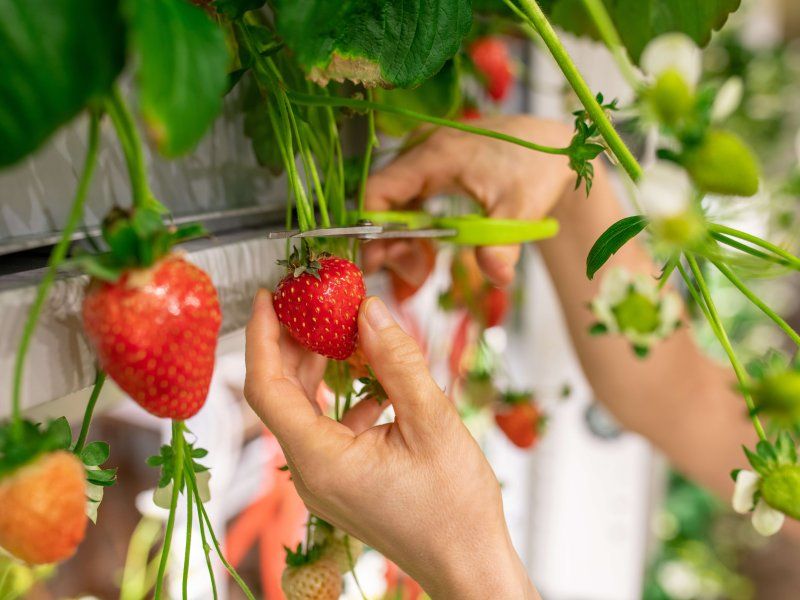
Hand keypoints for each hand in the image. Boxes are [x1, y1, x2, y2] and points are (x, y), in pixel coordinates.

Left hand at [245, 291, 537, 598]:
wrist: (469, 565)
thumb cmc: (455, 507)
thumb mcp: (433, 422)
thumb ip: (397, 362)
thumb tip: (369, 310)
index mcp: (321, 460)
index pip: (267, 388)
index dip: (262, 337)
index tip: (267, 297)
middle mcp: (311, 473)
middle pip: (282, 396)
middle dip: (292, 344)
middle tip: (310, 301)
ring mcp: (325, 480)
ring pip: (304, 411)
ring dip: (318, 368)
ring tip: (340, 328)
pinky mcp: (342, 482)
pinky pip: (328, 429)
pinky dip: (343, 396)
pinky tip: (374, 379)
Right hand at [363, 115, 573, 286]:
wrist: (554, 146)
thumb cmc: (538, 168)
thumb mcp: (521, 210)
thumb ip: (502, 244)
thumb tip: (496, 276)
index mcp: (435, 155)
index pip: (379, 190)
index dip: (371, 230)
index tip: (379, 264)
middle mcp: (422, 150)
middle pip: (382, 199)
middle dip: (389, 242)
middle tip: (414, 276)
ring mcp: (425, 155)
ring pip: (393, 201)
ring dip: (401, 238)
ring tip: (422, 269)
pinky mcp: (432, 164)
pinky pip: (407, 198)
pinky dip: (412, 226)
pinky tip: (427, 249)